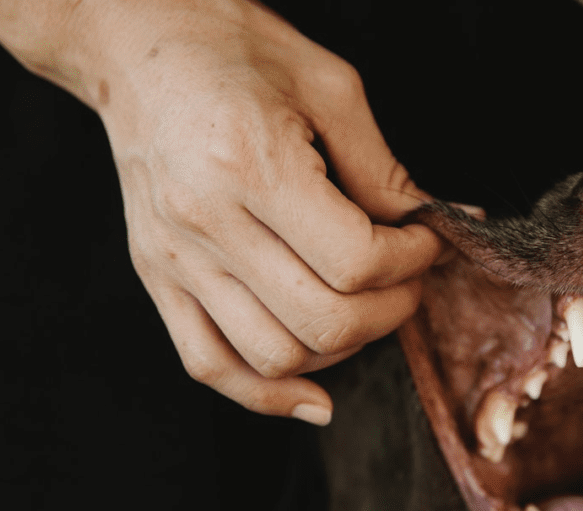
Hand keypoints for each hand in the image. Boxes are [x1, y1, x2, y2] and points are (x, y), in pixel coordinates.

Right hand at [80, 1, 442, 423]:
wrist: (137, 43)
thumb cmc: (234, 52)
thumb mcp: (330, 89)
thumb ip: (386, 170)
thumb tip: (446, 221)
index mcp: (251, 167)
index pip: (356, 262)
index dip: (412, 261)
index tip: (425, 240)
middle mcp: (206, 223)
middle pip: (325, 320)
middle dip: (391, 309)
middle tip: (407, 276)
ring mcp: (174, 258)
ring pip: (276, 357)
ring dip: (342, 347)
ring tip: (363, 307)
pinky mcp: (157, 276)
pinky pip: (210, 365)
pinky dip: (267, 395)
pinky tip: (315, 396)